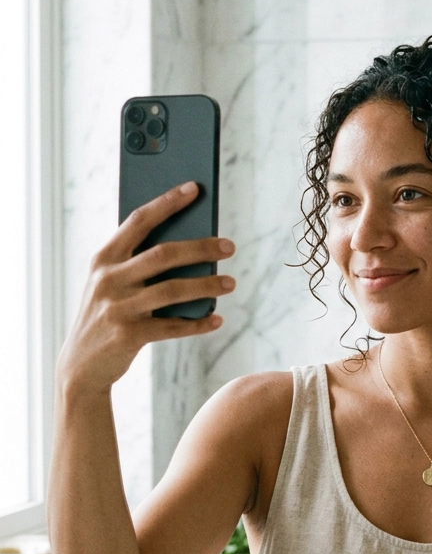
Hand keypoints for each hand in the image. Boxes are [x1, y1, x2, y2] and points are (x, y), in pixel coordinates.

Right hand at [57, 182, 235, 394]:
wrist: (80, 365)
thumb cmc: (105, 315)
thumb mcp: (109, 283)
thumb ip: (137, 263)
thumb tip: (190, 247)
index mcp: (104, 259)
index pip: (138, 221)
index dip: (167, 202)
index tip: (194, 188)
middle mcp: (109, 279)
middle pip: (163, 254)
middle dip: (200, 247)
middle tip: (228, 246)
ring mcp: (118, 307)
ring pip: (173, 290)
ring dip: (207, 285)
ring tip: (230, 283)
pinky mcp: (129, 335)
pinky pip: (172, 326)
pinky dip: (197, 323)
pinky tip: (216, 318)